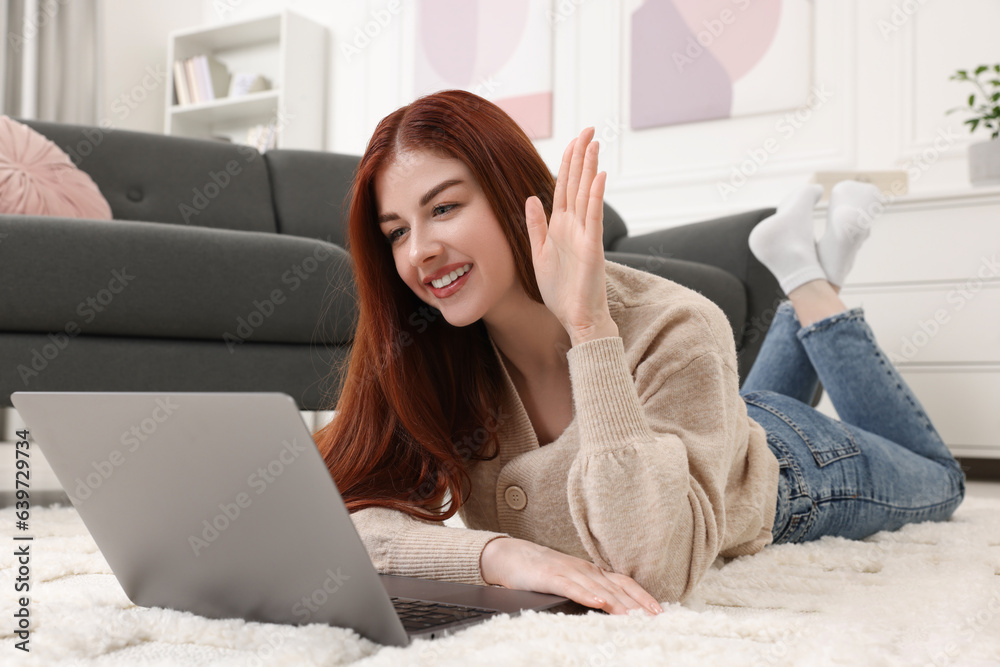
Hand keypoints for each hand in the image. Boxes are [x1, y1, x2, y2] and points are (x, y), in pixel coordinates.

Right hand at [480, 537, 662, 615]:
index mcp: (591, 571)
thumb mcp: (570, 581)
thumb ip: (589, 592)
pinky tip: (598, 603)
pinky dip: (586, 595)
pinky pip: (571, 587)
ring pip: (597, 588)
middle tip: (653, 618)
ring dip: (617, 603)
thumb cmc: (541, 572)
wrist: (510, 556)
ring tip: (632, 617)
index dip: (642, 596)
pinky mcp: (550, 577)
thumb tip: (611, 611)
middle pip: (616, 587)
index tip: (658, 611)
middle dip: (636, 603)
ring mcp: (568, 572)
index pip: (624, 583)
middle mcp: (584, 570)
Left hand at [525, 127, 616, 344]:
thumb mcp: (538, 253)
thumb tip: (531, 198)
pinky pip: (593, 216)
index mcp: (560, 226)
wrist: (576, 317)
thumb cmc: (561, 291)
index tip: (573, 140)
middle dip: (581, 156)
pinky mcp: (592, 247)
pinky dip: (595, 196)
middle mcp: (574, 226)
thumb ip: (536, 225)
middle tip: (589, 129)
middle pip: (576, 183)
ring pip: (586, 193)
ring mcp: (585, 234)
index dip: (567, 163)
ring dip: (589, 167)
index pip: (563, 187)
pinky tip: (599, 176)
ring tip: (594, 143)